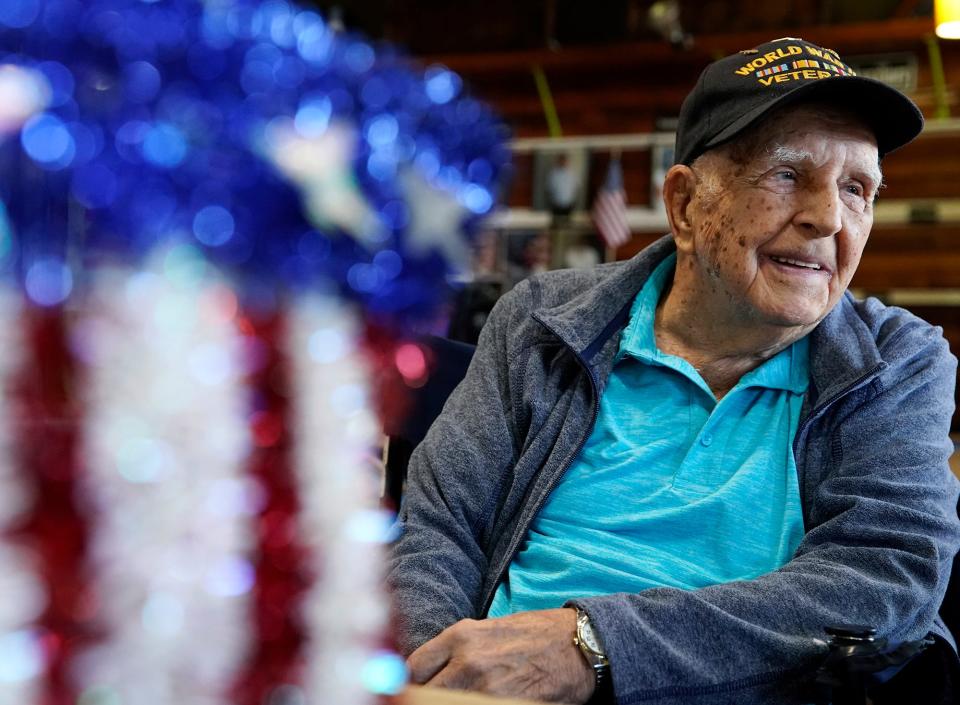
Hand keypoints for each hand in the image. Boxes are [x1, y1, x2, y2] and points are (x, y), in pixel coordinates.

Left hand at [406, 608, 595, 703]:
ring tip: (456, 699)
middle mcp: (468, 660)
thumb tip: (427, 672)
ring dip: (449, 703)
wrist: (578, 645)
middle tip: (432, 699)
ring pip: (447, 704)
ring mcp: (486, 687)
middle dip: (426, 698)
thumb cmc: (533, 635)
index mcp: (460, 636)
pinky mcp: (506, 704)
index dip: (408, 684)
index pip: (412, 668)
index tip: (411, 691)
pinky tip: (475, 704)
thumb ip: (454, 650)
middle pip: (426, 693)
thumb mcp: (486, 630)